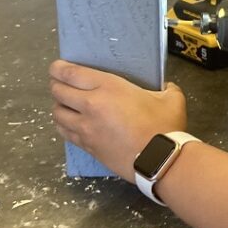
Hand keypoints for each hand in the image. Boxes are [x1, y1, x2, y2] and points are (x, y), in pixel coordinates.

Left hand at [49, 60, 186, 182]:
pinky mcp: (87, 146)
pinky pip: (65, 132)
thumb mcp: (171, 99)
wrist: (159, 160)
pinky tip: (70, 123)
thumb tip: (167, 87)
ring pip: (57, 113)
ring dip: (59, 106)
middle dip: (56, 85)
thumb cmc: (165, 126)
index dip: (59, 68)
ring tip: (66, 105)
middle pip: (58, 91)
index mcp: (109, 88)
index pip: (71, 74)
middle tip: (62, 84)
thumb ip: (167, 88)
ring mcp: (86, 128)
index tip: (57, 67)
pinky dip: (63, 125)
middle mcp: (90, 105)